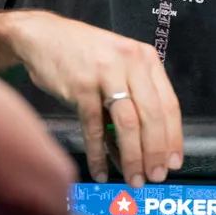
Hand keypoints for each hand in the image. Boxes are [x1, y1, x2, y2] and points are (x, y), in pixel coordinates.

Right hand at [11, 11, 183, 186]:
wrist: (42, 36)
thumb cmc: (83, 54)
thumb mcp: (119, 63)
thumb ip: (136, 94)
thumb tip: (148, 143)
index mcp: (145, 58)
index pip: (169, 103)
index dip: (173, 137)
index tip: (173, 161)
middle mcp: (130, 62)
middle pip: (152, 116)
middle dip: (155, 152)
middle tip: (156, 176)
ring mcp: (106, 73)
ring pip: (128, 123)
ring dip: (133, 157)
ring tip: (134, 178)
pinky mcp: (81, 85)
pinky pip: (94, 127)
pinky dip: (98, 153)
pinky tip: (101, 170)